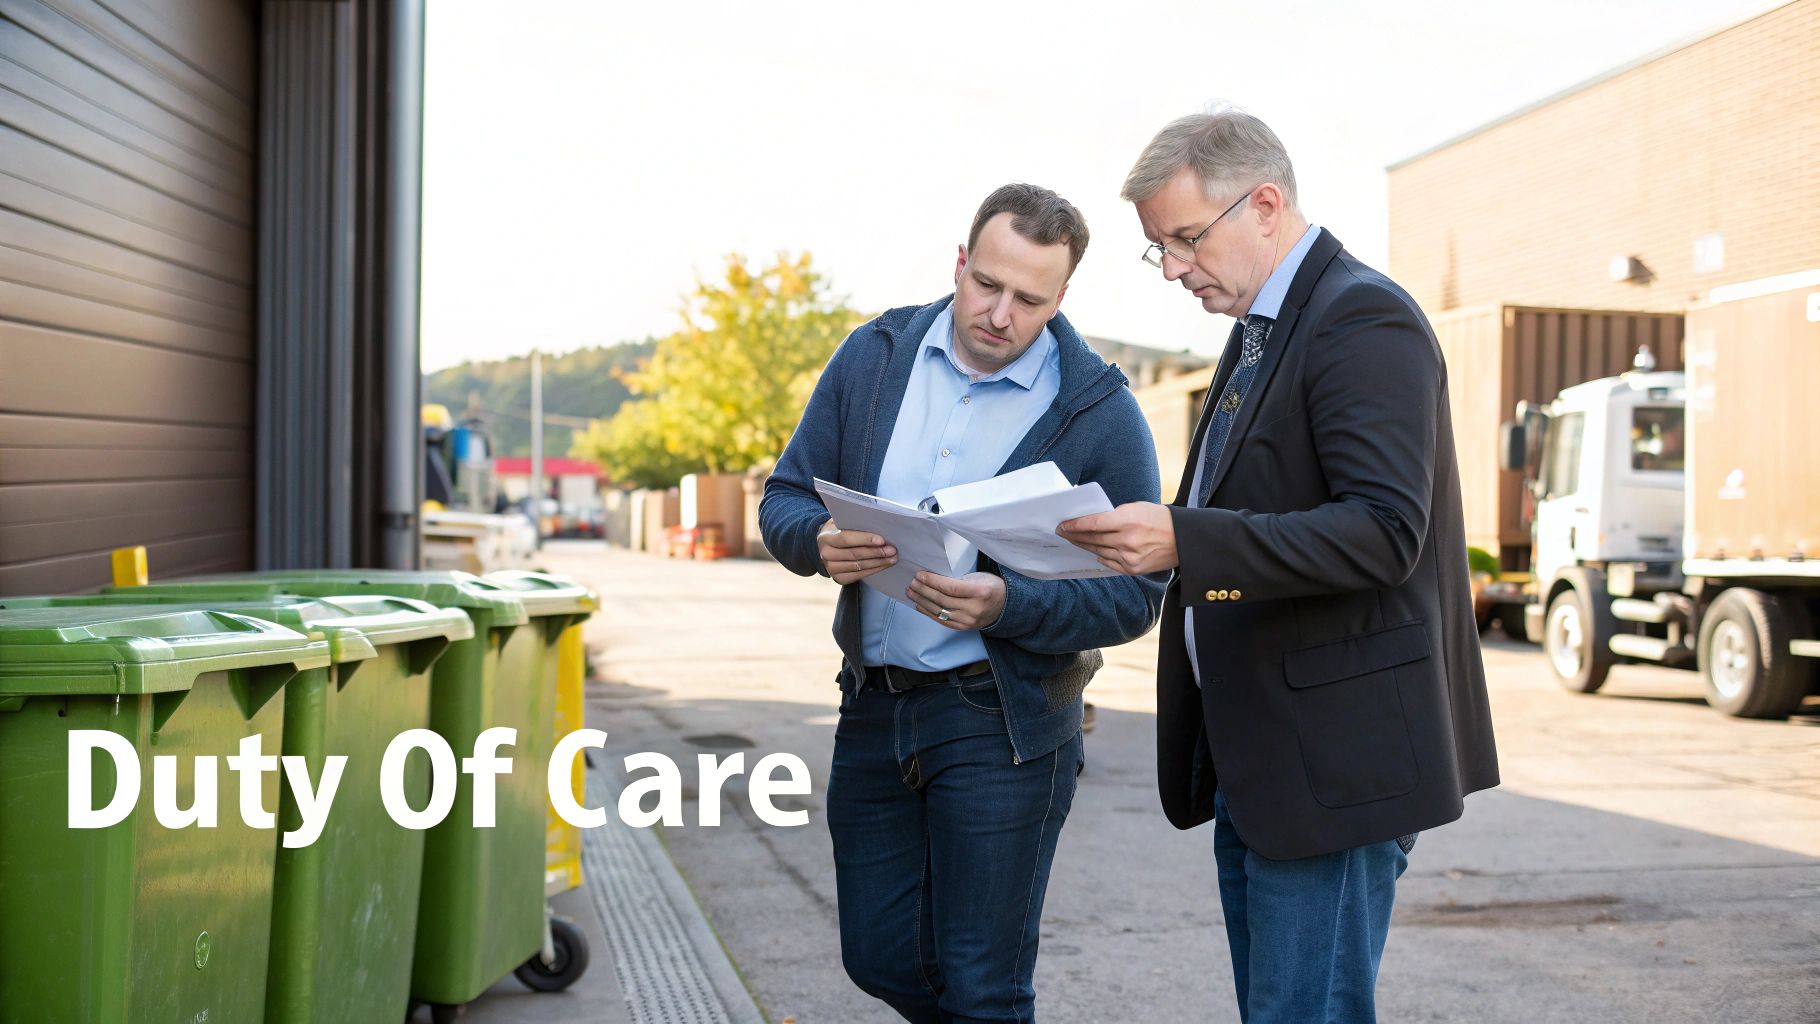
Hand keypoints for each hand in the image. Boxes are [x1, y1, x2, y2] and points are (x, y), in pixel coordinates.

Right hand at [818, 518, 897, 584]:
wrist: (825, 546)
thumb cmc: (837, 531)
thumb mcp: (840, 522)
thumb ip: (853, 523)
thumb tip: (877, 523)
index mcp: (826, 538)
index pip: (846, 538)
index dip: (865, 539)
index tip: (881, 540)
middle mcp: (826, 554)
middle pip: (854, 554)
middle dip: (876, 552)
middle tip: (892, 550)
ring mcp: (831, 568)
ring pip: (858, 566)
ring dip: (878, 563)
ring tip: (892, 558)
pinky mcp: (838, 578)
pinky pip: (859, 575)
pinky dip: (873, 570)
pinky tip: (883, 565)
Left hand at [906, 571, 1005, 630]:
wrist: (1005, 607)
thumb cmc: (991, 587)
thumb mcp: (979, 577)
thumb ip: (959, 579)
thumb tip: (933, 578)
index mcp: (980, 592)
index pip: (950, 587)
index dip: (932, 581)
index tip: (920, 574)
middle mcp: (974, 608)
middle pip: (942, 599)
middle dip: (924, 590)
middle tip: (912, 582)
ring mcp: (968, 620)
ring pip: (940, 611)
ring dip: (922, 601)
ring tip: (911, 592)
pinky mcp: (963, 628)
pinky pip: (942, 621)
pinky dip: (929, 613)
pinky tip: (919, 606)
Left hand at [1056, 501, 1178, 574]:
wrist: (1183, 540)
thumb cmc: (1160, 519)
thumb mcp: (1136, 508)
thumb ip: (1114, 515)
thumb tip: (1093, 522)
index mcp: (1127, 520)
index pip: (1093, 524)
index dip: (1075, 525)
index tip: (1063, 525)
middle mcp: (1126, 540)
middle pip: (1092, 539)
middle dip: (1074, 535)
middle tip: (1062, 532)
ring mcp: (1129, 557)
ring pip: (1098, 551)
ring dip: (1084, 546)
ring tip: (1074, 541)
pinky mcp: (1132, 569)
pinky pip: (1109, 563)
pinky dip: (1100, 556)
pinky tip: (1093, 551)